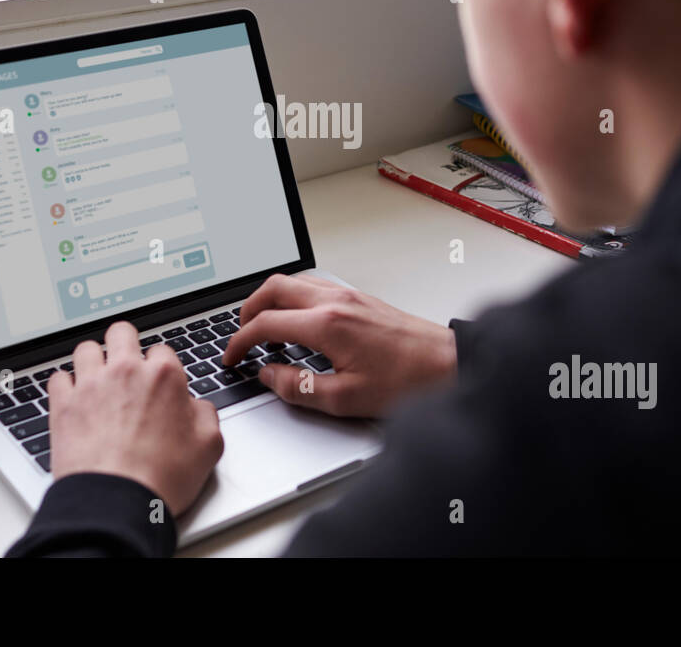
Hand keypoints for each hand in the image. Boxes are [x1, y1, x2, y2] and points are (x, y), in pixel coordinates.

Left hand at [47, 321, 222, 515]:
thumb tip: (197, 408)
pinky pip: (57, 378)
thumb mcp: (209, 447)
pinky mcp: (63, 405)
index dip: (162, 368)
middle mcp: (125, 372)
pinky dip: (65, 385)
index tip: (159, 384)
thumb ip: (206, 415)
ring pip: (86, 349)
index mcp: (163, 376)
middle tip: (126, 365)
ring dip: (93, 361)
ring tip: (97, 379)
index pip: (162, 350)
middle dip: (125, 345)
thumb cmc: (161, 477)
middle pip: (121, 333)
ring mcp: (90, 386)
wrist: (117, 502)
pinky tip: (73, 398)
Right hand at [222, 273, 456, 417]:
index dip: (239, 342)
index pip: (265, 324)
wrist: (449, 364)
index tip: (231, 357)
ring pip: (293, 282)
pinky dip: (293, 300)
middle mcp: (335, 300)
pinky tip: (298, 325)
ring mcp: (348, 294)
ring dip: (271, 302)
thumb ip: (299, 387)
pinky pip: (313, 286)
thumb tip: (269, 376)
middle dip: (248, 311)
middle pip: (273, 289)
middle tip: (239, 336)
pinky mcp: (360, 298)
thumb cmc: (407, 380)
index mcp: (327, 323)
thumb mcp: (346, 398)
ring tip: (265, 331)